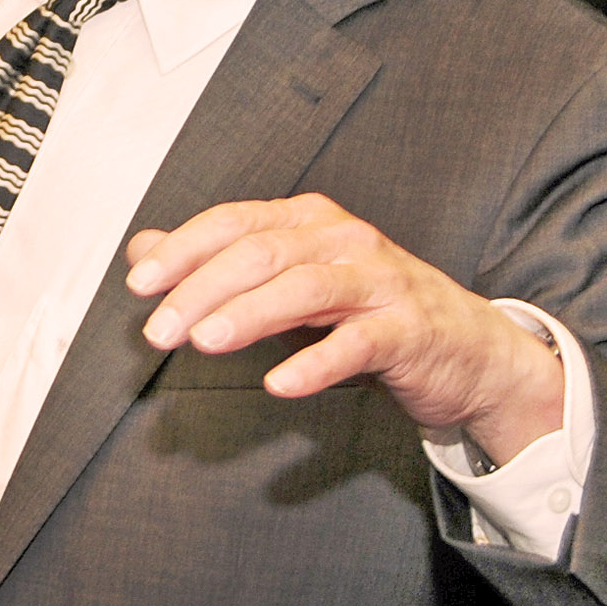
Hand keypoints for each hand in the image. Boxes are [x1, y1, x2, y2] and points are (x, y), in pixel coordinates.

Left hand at [124, 194, 564, 463]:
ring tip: (204, 343)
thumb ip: (219, 263)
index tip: (139, 285)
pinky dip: (314, 362)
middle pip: (261, 253)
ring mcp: (380, 282)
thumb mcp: (290, 280)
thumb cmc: (368, 312)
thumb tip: (143, 250)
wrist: (468, 349)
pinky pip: (357, 343)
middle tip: (158, 332)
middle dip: (201, 290)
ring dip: (249, 314)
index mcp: (310, 221)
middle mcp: (344, 240)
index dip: (182, 249)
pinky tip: (277, 385)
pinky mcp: (408, 329)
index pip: (234, 223)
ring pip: (305, 288)